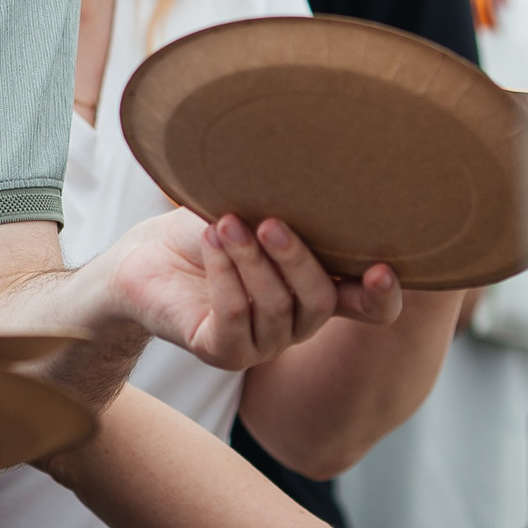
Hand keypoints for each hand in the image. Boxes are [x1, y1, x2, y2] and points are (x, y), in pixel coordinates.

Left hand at [110, 208, 402, 371]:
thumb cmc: (208, 229)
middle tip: (271, 222)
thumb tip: (315, 174)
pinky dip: (225, 274)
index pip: (369, 308)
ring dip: (250, 259)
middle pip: (319, 300)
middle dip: (297, 259)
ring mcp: (263, 343)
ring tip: (225, 223)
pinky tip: (211, 242)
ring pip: (276, 306)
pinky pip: (235, 315)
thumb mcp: (252, 210)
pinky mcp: (224, 353)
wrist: (145, 257)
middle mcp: (297, 322)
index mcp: (315, 289)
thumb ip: (290, 210)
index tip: (382, 268)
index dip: (382, 295)